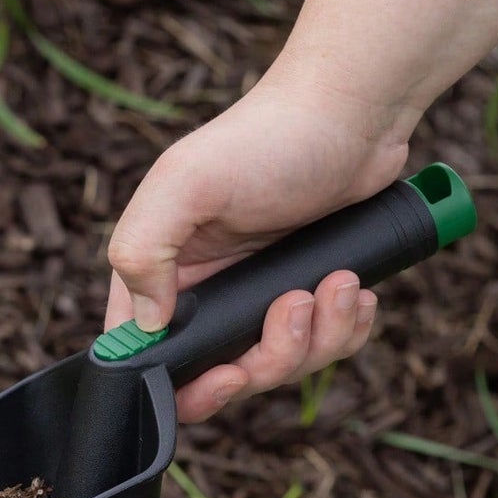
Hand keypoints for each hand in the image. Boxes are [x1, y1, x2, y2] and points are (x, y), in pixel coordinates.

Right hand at [106, 69, 414, 423]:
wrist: (354, 113)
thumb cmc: (266, 138)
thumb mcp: (185, 184)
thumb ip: (142, 252)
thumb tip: (146, 326)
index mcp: (158, 270)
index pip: (143, 355)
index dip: (177, 384)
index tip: (224, 373)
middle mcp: (203, 291)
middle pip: (222, 375)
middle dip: (268, 358)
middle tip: (294, 305)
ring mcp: (256, 297)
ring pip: (279, 366)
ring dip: (318, 337)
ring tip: (338, 282)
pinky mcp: (306, 294)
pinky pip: (322, 348)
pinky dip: (345, 329)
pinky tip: (355, 289)